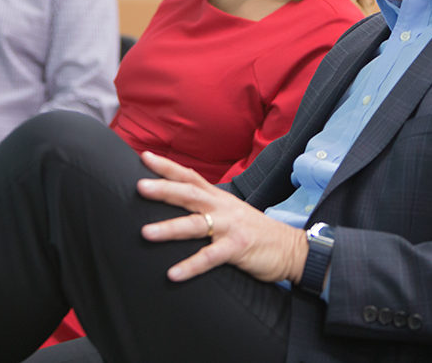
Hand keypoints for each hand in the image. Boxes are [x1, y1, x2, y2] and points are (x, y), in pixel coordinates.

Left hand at [137, 151, 307, 283]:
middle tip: (140, 186)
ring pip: (196, 224)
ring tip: (146, 233)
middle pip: (190, 194)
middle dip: (164, 189)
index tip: (144, 157)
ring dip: (170, 228)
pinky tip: (173, 274)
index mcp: (219, 198)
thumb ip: (207, 206)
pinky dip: (191, 266)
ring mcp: (230, 227)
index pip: (190, 176)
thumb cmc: (255, 231)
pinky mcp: (238, 248)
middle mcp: (222, 208)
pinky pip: (210, 258)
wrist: (291, 248)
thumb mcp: (231, 212)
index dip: (168, 167)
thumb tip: (178, 203)